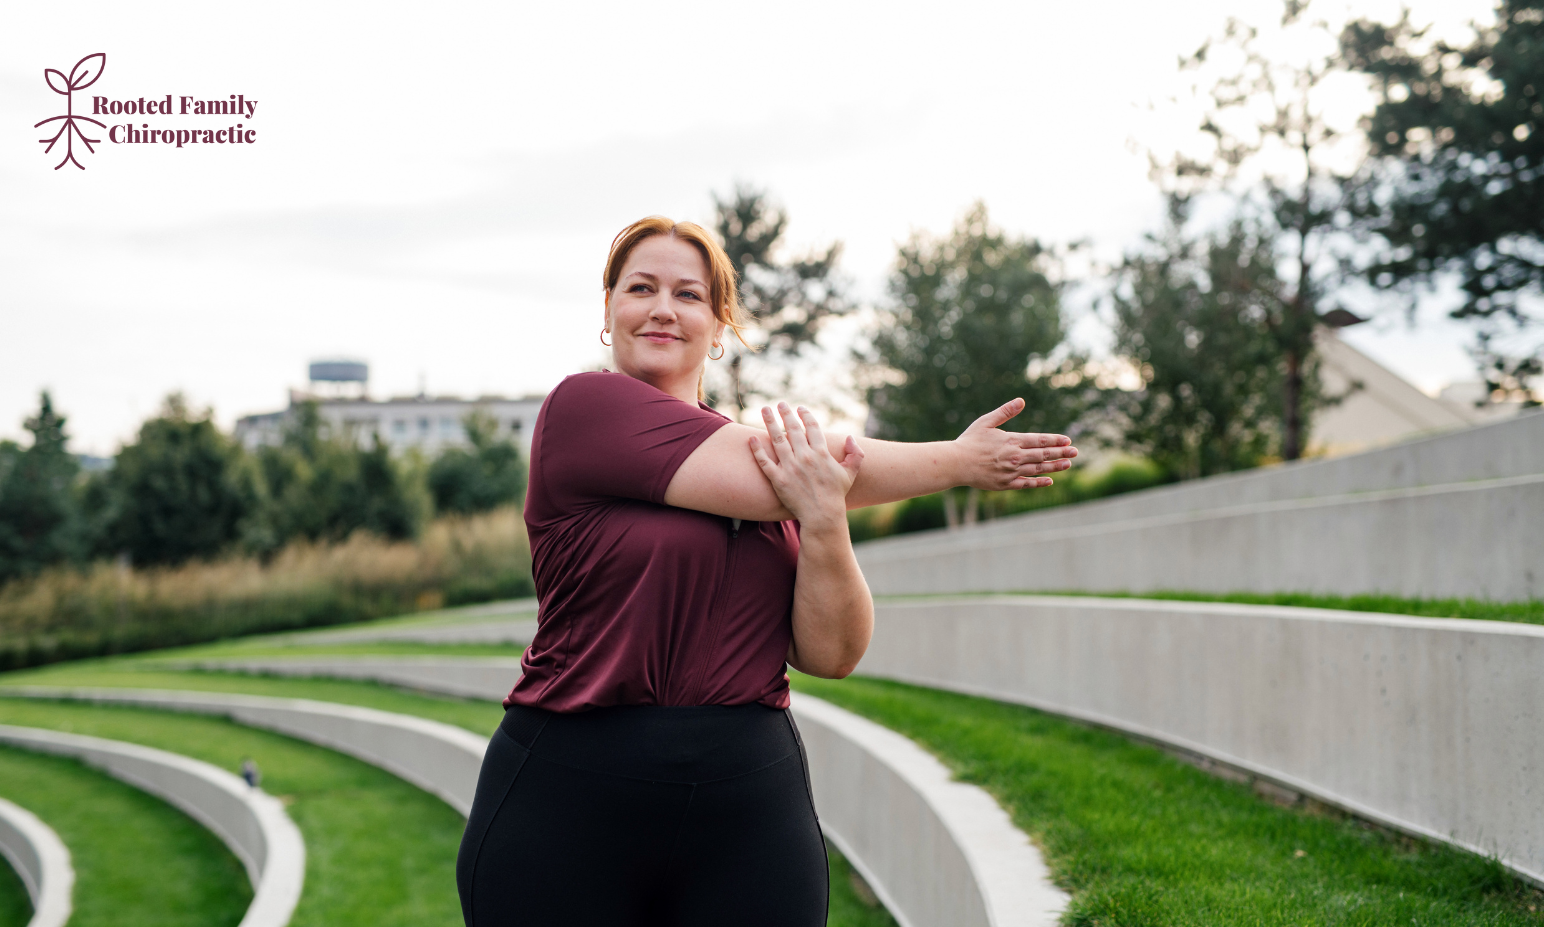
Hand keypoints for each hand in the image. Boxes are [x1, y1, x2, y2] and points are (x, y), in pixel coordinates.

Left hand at [749, 403, 863, 530]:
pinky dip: (757, 450)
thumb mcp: (850, 473)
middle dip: (785, 414)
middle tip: (780, 404)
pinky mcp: (778, 480)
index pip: (812, 427)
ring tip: (764, 410)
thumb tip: (850, 437)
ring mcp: (790, 468)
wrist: (822, 516)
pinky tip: (752, 438)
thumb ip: (855, 454)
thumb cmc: (836, 495)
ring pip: (777, 440)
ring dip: (770, 422)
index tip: (799, 408)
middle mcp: (805, 457)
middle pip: (793, 429)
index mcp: (821, 453)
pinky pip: (765, 462)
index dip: (805, 415)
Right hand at [954, 398, 1077, 489]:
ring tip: (1068, 464)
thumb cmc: (969, 441)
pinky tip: (1050, 480)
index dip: (1055, 440)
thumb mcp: (986, 422)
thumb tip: (1021, 400)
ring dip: (1055, 467)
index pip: (1040, 440)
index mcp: (1012, 440)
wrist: (955, 464)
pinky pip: (1027, 483)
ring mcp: (1012, 472)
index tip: (1067, 441)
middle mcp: (1015, 457)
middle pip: (1043, 454)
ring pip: (1038, 469)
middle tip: (1075, 452)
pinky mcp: (1006, 484)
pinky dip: (1039, 482)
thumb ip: (1005, 411)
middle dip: (1061, 453)